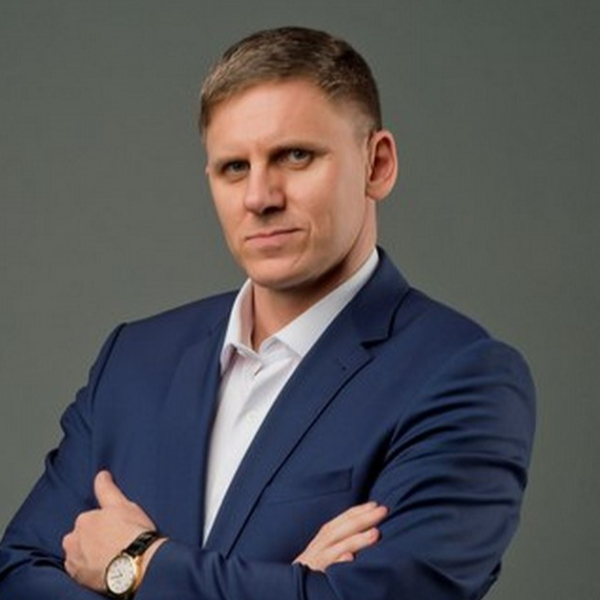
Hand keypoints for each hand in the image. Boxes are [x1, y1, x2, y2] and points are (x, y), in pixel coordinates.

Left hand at [63, 471, 163, 590]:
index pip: (90, 520)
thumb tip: (101, 474)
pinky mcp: (77, 577)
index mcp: (83, 520)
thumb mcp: (122, 505)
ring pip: (79, 553)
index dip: (105, 524)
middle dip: (93, 539)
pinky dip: (88, 568)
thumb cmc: (131, 532)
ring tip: (111, 556)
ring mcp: (74, 560)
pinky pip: (80, 570)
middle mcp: (73, 539)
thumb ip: (107, 489)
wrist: (135, 564)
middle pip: (82, 537)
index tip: (116, 530)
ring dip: (89, 553)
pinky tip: (104, 566)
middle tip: (114, 543)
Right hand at [294, 501, 386, 571]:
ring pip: (337, 548)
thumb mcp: (326, 550)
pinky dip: (337, 562)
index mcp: (324, 538)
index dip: (359, 511)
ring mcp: (317, 562)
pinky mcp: (315, 578)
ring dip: (356, 540)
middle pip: (341, 529)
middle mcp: (320, 546)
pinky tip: (350, 558)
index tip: (376, 504)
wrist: (293, 590)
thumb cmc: (316, 568)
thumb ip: (341, 539)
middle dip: (363, 519)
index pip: (343, 520)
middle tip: (383, 511)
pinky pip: (326, 570)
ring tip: (375, 534)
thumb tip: (368, 528)